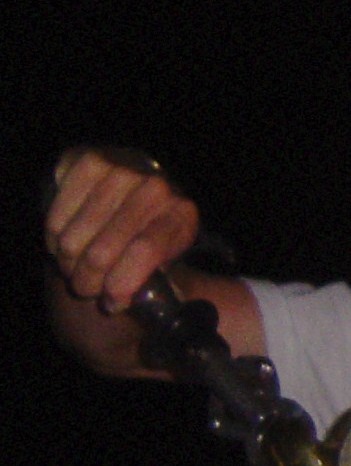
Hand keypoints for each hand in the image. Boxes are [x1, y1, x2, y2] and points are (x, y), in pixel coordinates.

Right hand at [45, 147, 199, 312]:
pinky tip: (64, 245)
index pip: (146, 252)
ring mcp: (121, 170)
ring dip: (69, 264)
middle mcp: (155, 188)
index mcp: (181, 215)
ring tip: (74, 269)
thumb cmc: (151, 227)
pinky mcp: (88, 161)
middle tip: (86, 289)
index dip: (122, 283)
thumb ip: (148, 278)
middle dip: (88, 282)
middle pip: (103, 251)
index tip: (112, 303)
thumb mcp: (165, 253)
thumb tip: (115, 303)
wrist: (139, 182)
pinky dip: (54, 240)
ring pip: (75, 238)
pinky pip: (56, 217)